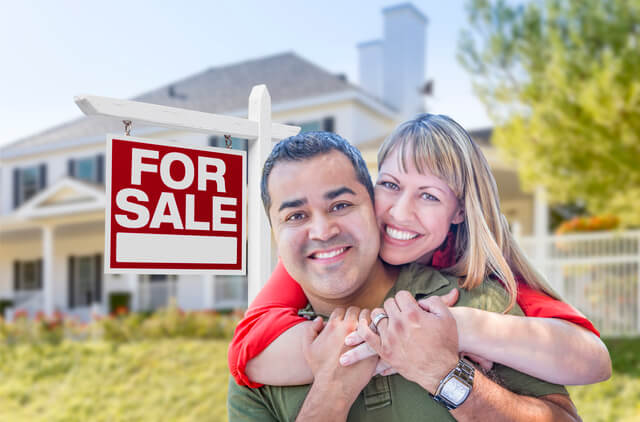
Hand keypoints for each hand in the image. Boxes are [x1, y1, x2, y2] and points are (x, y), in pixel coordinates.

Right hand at [302, 307, 377, 408]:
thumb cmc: (320, 368)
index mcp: (334, 325)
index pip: (341, 310)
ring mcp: (362, 335)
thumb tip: (320, 319)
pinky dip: (377, 331)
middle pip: (356, 310)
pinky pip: (378, 331)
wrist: (334, 386)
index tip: (344, 321)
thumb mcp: (308, 347)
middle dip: (356, 315)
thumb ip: (310, 330)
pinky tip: (374, 336)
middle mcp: (349, 327)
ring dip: (368, 320)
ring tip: (367, 327)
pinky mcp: (373, 345)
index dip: (342, 315)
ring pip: (369, 317)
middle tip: (357, 323)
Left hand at [339, 289, 459, 367]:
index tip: (409, 306)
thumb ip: (434, 301)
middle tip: (401, 314)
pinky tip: (361, 326)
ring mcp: (390, 337)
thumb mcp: (446, 317)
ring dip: (382, 316)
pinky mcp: (384, 351)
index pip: (400, 295)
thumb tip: (419, 300)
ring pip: (376, 316)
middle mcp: (399, 324)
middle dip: (395, 307)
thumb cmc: (446, 344)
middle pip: (388, 304)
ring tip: (388, 321)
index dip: (406, 299)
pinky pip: (366, 336)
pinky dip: (361, 329)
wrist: (442, 371)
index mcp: (413, 314)